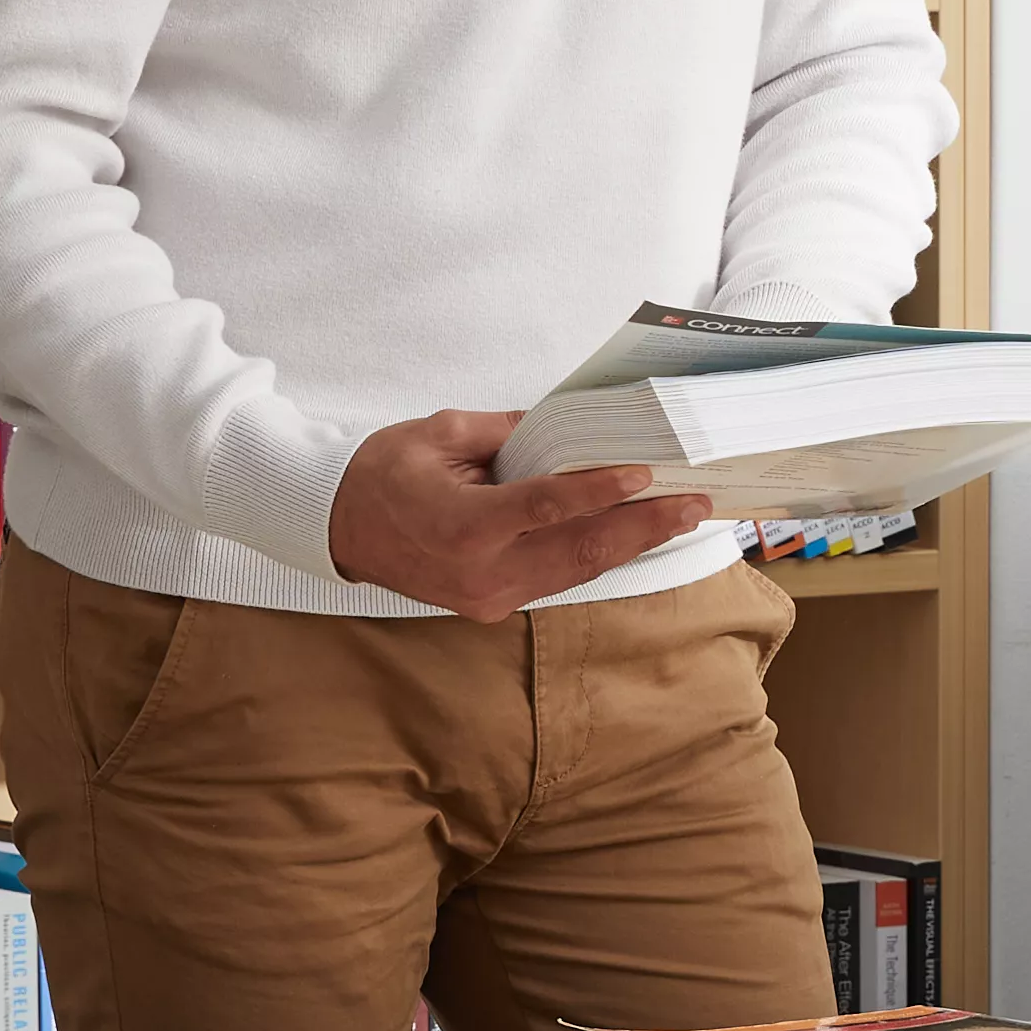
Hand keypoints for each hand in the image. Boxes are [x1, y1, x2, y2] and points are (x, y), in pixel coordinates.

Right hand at [326, 410, 709, 621]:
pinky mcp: (493, 605)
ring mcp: (490, 597)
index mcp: (462, 526)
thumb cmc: (381, 473)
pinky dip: (598, 555)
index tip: (645, 474)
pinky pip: (558, 578)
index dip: (599, 491)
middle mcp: (482, 573)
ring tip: (678, 517)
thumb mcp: (439, 433)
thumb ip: (507, 432)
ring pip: (576, 572)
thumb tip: (568, 425)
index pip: (545, 507)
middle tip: (692, 503)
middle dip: (642, 526)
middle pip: (579, 551)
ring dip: (631, 544)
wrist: (337, 528)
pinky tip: (633, 534)